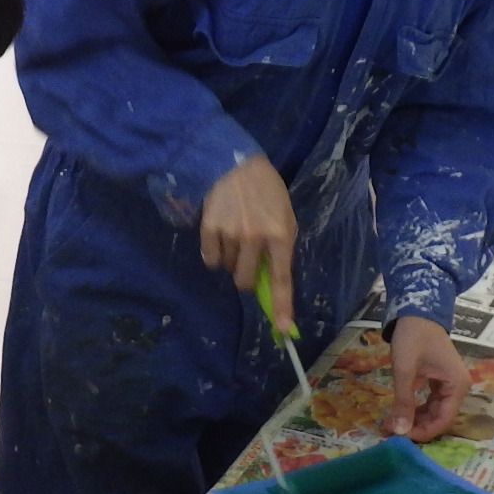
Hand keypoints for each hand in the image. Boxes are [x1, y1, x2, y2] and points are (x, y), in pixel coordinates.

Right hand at [200, 155, 296, 333]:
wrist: (236, 164)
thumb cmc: (267, 192)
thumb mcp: (284, 217)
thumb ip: (280, 248)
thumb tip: (269, 283)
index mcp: (280, 235)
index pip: (281, 278)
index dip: (282, 306)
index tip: (282, 329)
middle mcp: (255, 238)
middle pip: (245, 280)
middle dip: (245, 276)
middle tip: (248, 256)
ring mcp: (231, 234)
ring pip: (227, 269)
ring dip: (231, 259)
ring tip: (235, 234)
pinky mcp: (209, 229)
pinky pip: (210, 259)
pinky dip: (214, 254)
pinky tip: (221, 234)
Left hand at [386, 315, 466, 440]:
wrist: (417, 312)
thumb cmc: (413, 338)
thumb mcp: (405, 370)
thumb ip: (403, 401)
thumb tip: (399, 430)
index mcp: (457, 385)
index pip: (443, 419)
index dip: (423, 432)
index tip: (401, 437)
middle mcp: (459, 387)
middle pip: (440, 418)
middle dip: (417, 427)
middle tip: (391, 432)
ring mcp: (450, 384)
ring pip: (434, 411)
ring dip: (415, 420)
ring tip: (392, 424)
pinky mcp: (440, 381)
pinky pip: (431, 402)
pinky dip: (417, 409)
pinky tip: (401, 413)